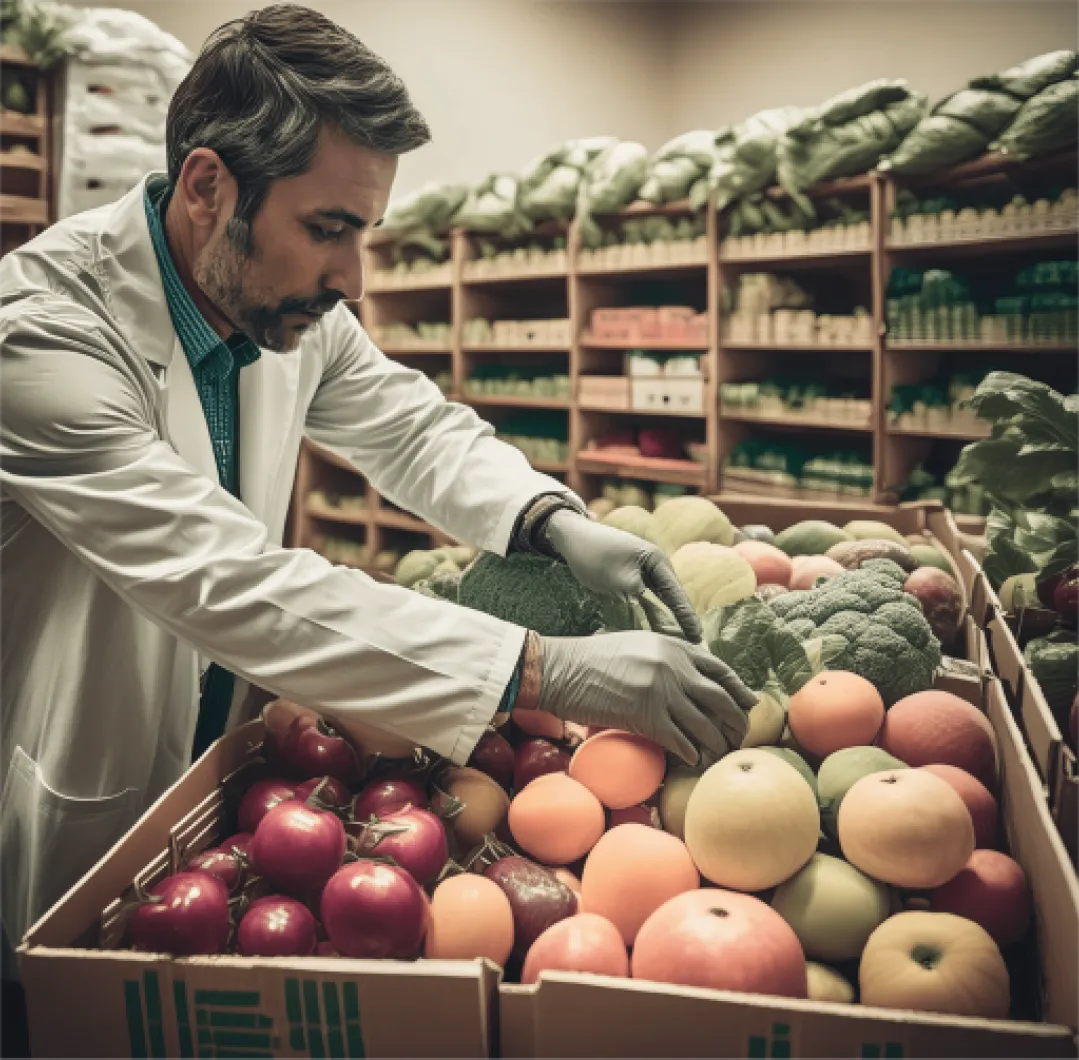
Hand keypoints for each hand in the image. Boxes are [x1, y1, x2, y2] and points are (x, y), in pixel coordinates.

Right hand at [534, 631, 755, 763]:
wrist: (560, 668)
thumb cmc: (592, 659)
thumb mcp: (637, 645)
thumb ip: (665, 657)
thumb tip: (687, 678)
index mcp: (672, 646)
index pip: (720, 669)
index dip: (738, 690)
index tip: (748, 705)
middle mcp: (673, 666)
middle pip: (721, 699)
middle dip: (736, 722)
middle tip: (738, 738)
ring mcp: (661, 691)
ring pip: (705, 724)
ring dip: (717, 745)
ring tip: (719, 756)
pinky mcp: (646, 716)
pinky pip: (681, 741)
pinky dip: (692, 754)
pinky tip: (694, 761)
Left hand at [541, 509, 700, 641]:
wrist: (572, 538)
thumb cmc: (595, 554)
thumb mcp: (618, 579)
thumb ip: (638, 599)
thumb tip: (653, 620)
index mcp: (657, 560)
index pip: (676, 593)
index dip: (687, 617)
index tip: (697, 637)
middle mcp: (655, 566)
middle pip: (671, 598)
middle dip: (680, 621)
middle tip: (691, 647)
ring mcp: (643, 572)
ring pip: (659, 601)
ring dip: (665, 620)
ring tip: (677, 643)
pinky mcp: (631, 580)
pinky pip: (645, 600)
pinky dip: (650, 614)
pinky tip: (653, 631)